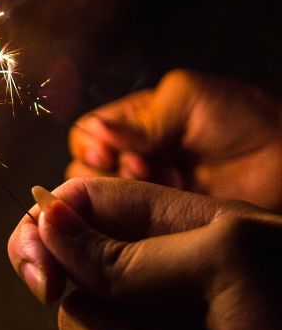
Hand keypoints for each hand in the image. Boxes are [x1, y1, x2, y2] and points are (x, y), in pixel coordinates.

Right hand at [9, 177, 281, 329]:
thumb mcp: (224, 259)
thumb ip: (130, 246)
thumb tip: (47, 218)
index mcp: (167, 214)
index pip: (72, 202)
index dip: (44, 232)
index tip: (46, 276)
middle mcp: (152, 264)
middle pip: (69, 274)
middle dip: (105, 306)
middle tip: (170, 321)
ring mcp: (154, 317)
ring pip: (88, 329)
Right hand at [68, 69, 281, 211]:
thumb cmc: (245, 118)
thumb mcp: (186, 98)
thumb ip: (139, 116)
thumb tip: (97, 133)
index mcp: (132, 124)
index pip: (86, 135)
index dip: (91, 145)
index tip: (109, 152)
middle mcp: (133, 160)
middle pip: (84, 172)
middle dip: (108, 172)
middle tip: (146, 168)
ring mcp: (148, 195)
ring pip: (102, 204)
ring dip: (124, 195)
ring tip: (168, 181)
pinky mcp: (165, 226)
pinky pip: (130, 231)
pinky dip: (140, 220)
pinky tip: (175, 201)